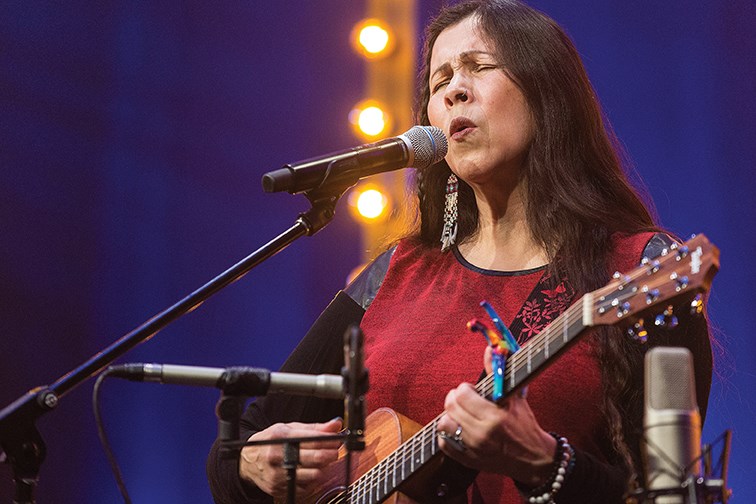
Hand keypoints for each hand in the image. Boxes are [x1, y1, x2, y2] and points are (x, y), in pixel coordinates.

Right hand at [239, 418, 342, 498]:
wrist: (247, 462)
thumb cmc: (270, 442)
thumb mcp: (289, 429)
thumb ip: (314, 428)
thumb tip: (336, 424)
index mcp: (280, 437)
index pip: (313, 439)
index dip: (331, 440)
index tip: (339, 439)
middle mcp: (277, 456)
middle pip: (316, 458)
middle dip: (331, 454)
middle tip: (334, 451)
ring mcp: (278, 474)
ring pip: (314, 475)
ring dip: (323, 468)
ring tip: (321, 462)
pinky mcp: (279, 488)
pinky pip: (306, 487)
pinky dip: (312, 480)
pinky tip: (310, 472)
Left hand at [436, 347, 555, 486]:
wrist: (534, 459)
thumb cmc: (525, 425)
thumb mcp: (515, 397)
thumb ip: (498, 373)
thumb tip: (489, 349)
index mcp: (495, 417)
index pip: (462, 394)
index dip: (465, 388)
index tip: (472, 390)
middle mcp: (482, 434)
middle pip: (450, 407)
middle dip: (455, 398)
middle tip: (464, 399)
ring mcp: (473, 449)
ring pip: (444, 425)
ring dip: (450, 416)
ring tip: (460, 414)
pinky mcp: (468, 461)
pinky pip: (444, 444)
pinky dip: (447, 435)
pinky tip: (458, 429)